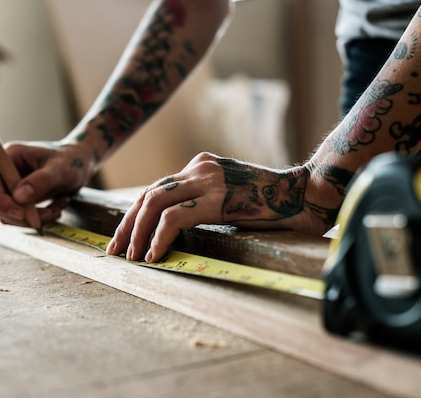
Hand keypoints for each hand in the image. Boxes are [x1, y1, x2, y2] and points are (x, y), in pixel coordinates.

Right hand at [0, 140, 95, 226]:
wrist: (81, 164)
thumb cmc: (71, 160)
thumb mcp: (60, 169)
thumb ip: (40, 181)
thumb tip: (19, 197)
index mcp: (9, 156)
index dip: (0, 199)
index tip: (20, 212)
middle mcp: (4, 171)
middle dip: (21, 214)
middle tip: (48, 214)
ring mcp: (10, 186)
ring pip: (7, 214)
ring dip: (32, 218)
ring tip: (57, 209)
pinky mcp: (18, 199)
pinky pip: (19, 217)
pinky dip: (37, 218)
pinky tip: (56, 208)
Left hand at [107, 152, 314, 261]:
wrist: (303, 196)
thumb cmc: (270, 203)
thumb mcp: (228, 194)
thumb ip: (203, 199)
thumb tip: (173, 224)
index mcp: (200, 164)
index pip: (157, 188)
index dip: (136, 213)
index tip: (126, 235)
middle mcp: (199, 167)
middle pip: (148, 194)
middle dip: (128, 224)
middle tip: (117, 248)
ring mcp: (207, 180)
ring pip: (154, 204)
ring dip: (138, 233)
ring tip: (131, 256)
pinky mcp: (215, 198)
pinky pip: (173, 218)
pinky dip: (158, 238)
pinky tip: (154, 255)